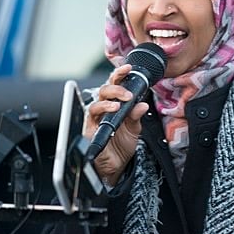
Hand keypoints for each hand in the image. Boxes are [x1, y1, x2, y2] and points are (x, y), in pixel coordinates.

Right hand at [83, 64, 149, 185]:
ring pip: (97, 100)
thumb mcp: (134, 129)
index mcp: (115, 104)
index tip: (128, 67)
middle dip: (116, 86)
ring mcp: (96, 117)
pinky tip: (113, 109)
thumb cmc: (121, 145)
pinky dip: (103, 109)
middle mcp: (104, 108)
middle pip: (105, 89)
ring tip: (122, 102)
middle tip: (129, 93)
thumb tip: (143, 105)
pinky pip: (93, 114)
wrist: (115, 166)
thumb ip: (137, 116)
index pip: (116, 85)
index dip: (120, 74)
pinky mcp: (90, 127)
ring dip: (110, 98)